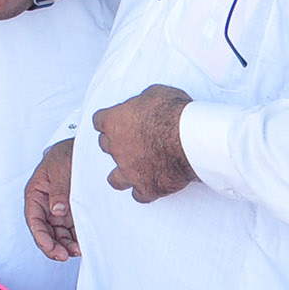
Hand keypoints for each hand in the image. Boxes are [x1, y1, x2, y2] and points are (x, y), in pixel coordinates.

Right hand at [25, 139, 78, 259]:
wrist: (82, 148)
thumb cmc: (64, 154)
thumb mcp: (59, 169)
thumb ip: (58, 190)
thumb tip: (56, 209)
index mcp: (36, 194)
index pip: (34, 220)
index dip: (41, 237)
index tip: (51, 249)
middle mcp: (46, 205)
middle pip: (46, 231)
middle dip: (54, 246)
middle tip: (65, 254)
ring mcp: (60, 209)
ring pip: (59, 234)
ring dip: (66, 245)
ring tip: (76, 250)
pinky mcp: (73, 212)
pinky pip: (71, 230)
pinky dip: (75, 239)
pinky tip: (81, 243)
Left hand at [92, 84, 196, 202]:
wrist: (189, 139)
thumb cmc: (173, 113)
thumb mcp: (154, 93)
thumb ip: (142, 102)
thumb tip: (145, 104)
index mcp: (114, 121)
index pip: (99, 121)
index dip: (108, 122)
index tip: (114, 122)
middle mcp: (116, 147)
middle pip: (106, 146)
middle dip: (116, 144)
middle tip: (131, 142)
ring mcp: (129, 170)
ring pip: (115, 178)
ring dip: (122, 174)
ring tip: (132, 172)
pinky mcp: (146, 187)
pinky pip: (139, 196)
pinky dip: (144, 192)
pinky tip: (151, 187)